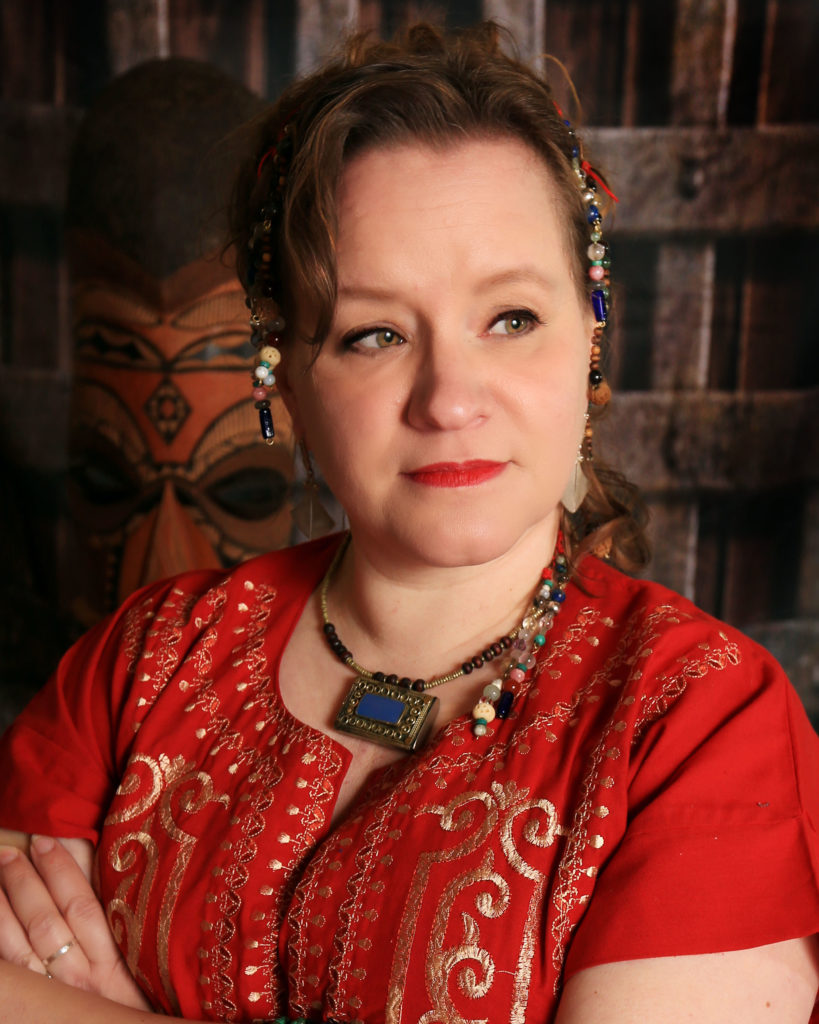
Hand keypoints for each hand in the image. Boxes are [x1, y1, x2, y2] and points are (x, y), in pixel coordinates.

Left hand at [0, 836, 149, 1009]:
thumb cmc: (142, 998)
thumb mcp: (142, 960)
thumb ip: (123, 920)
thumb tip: (98, 869)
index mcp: (112, 962)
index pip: (82, 906)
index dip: (62, 871)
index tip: (47, 842)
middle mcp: (80, 980)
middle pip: (46, 923)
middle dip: (26, 883)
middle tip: (11, 854)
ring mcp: (54, 996)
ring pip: (20, 947)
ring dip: (4, 908)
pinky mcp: (37, 1005)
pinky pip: (11, 971)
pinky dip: (0, 941)